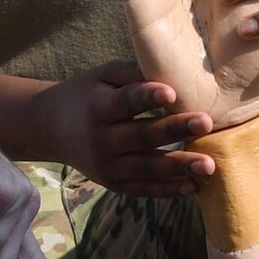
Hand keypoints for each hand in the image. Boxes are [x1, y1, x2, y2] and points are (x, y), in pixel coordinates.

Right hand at [47, 61, 216, 196]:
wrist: (50, 128)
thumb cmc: (84, 95)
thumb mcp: (101, 76)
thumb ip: (133, 72)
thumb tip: (172, 69)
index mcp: (98, 107)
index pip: (125, 102)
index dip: (146, 97)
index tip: (170, 92)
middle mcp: (101, 139)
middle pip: (142, 136)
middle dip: (175, 130)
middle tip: (206, 122)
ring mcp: (107, 166)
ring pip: (147, 167)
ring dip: (180, 166)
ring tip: (209, 165)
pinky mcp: (114, 183)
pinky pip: (144, 189)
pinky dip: (168, 190)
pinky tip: (193, 186)